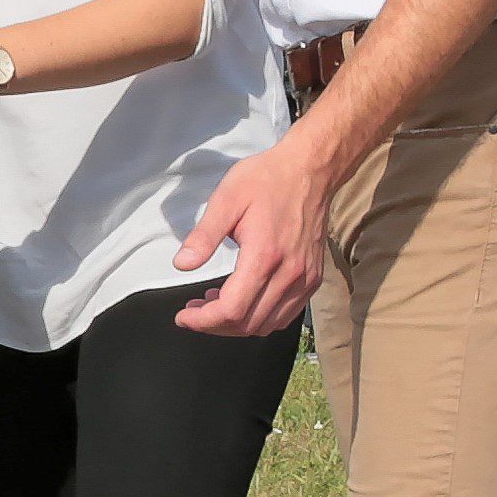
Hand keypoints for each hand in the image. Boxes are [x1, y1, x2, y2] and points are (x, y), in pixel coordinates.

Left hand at [170, 133, 331, 335]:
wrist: (310, 170)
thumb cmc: (266, 180)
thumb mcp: (226, 200)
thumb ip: (204, 236)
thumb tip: (182, 265)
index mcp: (265, 256)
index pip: (232, 310)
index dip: (203, 321)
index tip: (183, 316)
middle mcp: (290, 274)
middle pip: (249, 324)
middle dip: (215, 325)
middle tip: (193, 310)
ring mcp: (305, 279)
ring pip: (268, 324)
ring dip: (237, 324)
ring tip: (213, 303)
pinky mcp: (313, 278)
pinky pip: (286, 314)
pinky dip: (260, 317)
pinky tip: (242, 299)